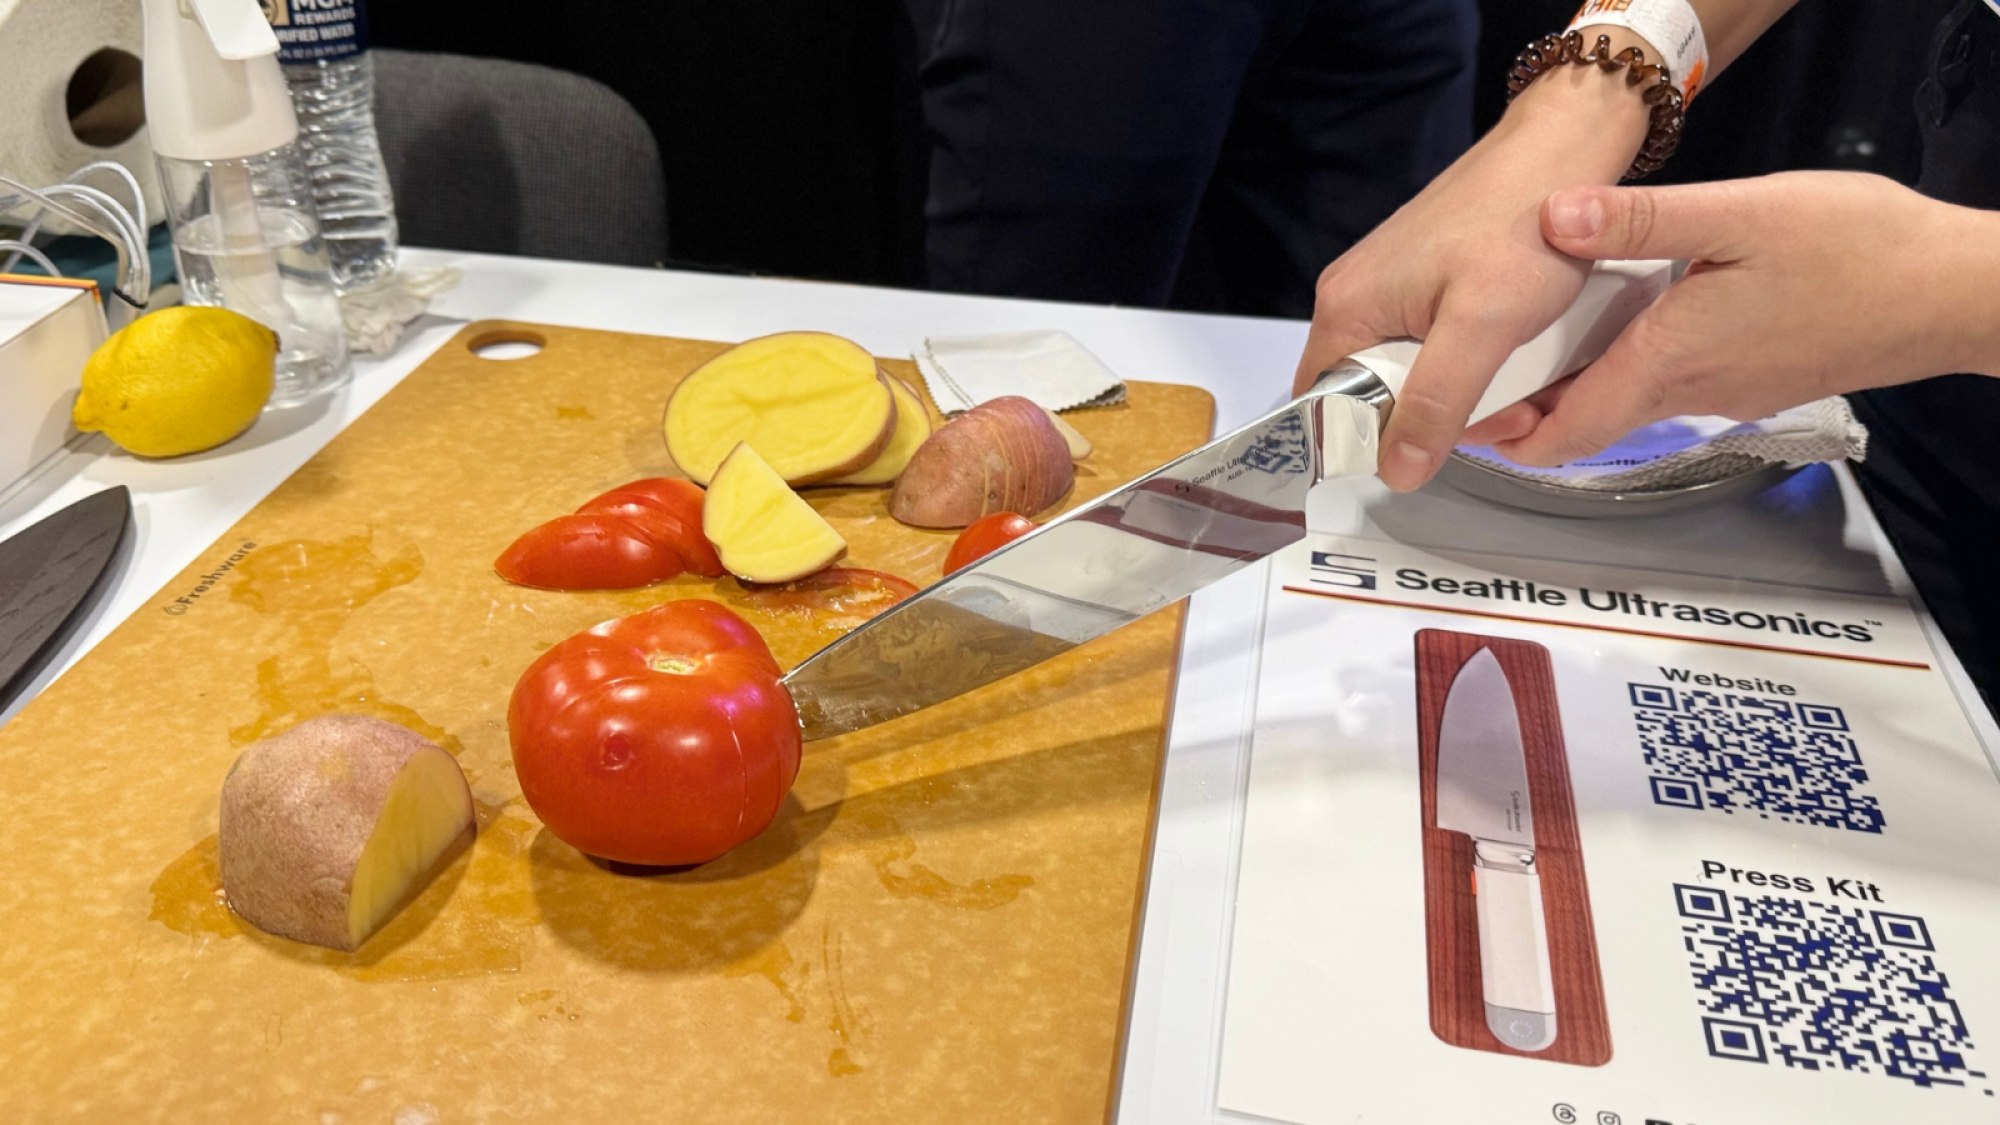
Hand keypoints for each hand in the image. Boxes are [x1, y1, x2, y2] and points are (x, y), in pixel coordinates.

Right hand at [1294, 70, 1649, 490]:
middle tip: (1506, 413)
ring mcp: (1385, 284)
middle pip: (1369, 395)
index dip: (1375, 441)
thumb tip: (1395, 473)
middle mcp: (1352, 296)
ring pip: (1406, 373)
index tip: (1442, 444)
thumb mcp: (1484, 327)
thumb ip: (1436, 402)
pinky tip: (1509, 352)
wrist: (1561, 147)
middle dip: (1433, 419)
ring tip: (1518, 383)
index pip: (1325, 409)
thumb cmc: (1524, 227)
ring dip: (1458, 393)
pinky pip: (1428, 343)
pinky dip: (1468, 360)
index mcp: (1344, 309)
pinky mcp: (1419, 277)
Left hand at [1466, 171, 1999, 466]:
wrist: (1956, 291)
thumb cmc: (1861, 252)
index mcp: (1670, 360)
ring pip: (1628, 399)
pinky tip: (1626, 316)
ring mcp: (1726, 390)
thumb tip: (1552, 219)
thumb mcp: (1740, 214)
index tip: (1453, 426)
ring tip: (1529, 344)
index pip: (1562, 430)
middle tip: (1471, 383)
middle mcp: (1691, 390)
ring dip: (1576, 383)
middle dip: (1523, 412)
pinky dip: (1630, 362)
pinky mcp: (1755, 376)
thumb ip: (1639, 220)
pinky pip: (1672, 379)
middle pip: (1585, 421)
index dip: (1501, 437)